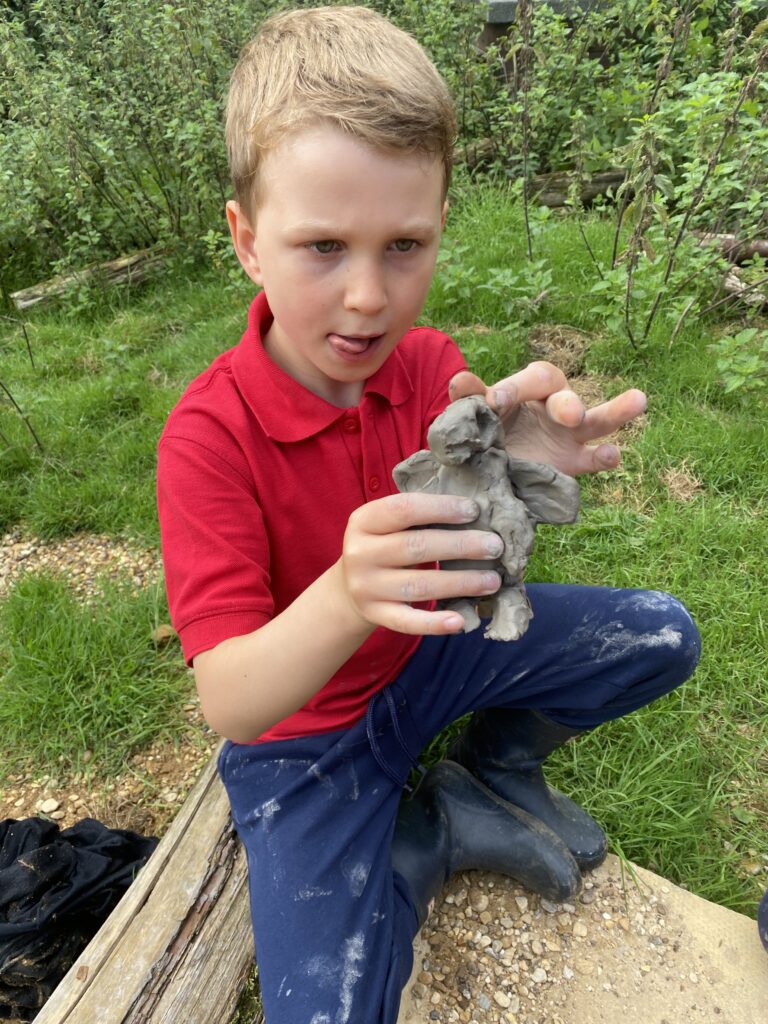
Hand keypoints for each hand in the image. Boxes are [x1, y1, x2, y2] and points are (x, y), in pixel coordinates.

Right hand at [339, 492, 502, 634]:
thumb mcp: (387, 524)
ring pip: (419, 586)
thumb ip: (418, 514)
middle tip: (495, 547)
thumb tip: (473, 511)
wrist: (348, 586)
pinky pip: (407, 622)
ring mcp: (366, 587)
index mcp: (363, 521)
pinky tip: (460, 620)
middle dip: (461, 546)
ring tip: (492, 580)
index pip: (404, 509)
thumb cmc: (383, 545)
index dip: (441, 508)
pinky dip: (434, 624)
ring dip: (460, 583)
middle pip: (416, 547)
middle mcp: (360, 554)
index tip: (474, 510)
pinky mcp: (376, 615)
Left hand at [449, 362, 646, 475]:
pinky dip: (606, 456)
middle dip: (567, 403)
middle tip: (568, 415)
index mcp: (528, 388)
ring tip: (638, 399)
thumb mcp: (475, 416)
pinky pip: (594, 458)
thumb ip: (470, 400)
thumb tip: (459, 382)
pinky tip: (613, 455)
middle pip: (566, 395)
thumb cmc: (486, 431)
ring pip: (598, 419)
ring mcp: (569, 435)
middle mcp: (553, 406)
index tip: (496, 402)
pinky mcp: (574, 462)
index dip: (515, 388)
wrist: (486, 471)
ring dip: (616, 410)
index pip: (531, 379)